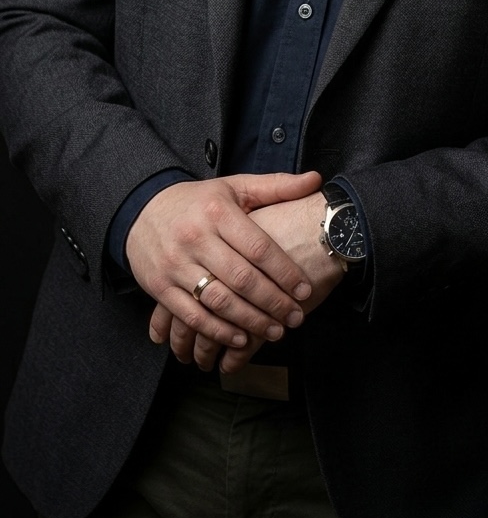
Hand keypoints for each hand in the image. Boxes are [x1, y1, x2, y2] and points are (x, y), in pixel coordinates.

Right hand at [151, 189, 343, 373]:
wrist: (141, 209)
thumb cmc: (198, 201)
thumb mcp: (234, 186)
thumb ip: (275, 186)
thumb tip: (316, 180)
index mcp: (217, 211)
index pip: (258, 247)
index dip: (284, 272)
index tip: (304, 290)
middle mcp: (195, 237)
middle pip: (241, 278)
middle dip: (273, 302)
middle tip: (295, 317)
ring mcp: (175, 264)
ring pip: (219, 300)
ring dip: (250, 321)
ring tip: (275, 331)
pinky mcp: (159, 286)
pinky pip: (192, 315)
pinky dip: (217, 331)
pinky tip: (239, 338)